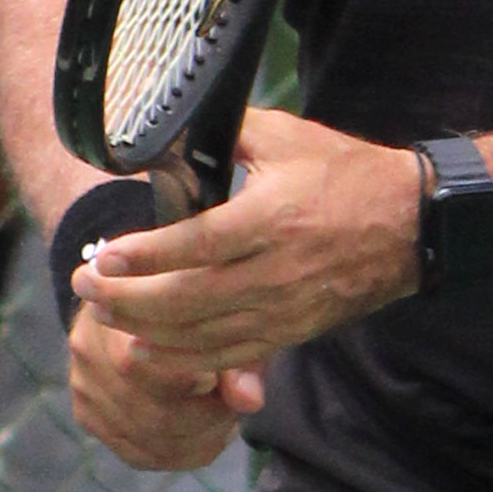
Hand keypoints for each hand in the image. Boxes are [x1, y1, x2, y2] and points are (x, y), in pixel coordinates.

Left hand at [72, 103, 418, 371]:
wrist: (409, 224)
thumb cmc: (343, 173)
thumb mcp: (285, 136)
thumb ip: (226, 132)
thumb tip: (169, 130)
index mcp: (271, 216)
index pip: (194, 245)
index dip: (143, 255)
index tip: (103, 255)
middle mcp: (275, 270)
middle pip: (186, 298)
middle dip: (126, 298)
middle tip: (83, 286)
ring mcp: (283, 308)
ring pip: (200, 334)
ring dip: (144, 330)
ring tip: (101, 315)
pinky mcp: (290, 331)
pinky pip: (227, 356)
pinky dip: (182, 360)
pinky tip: (145, 352)